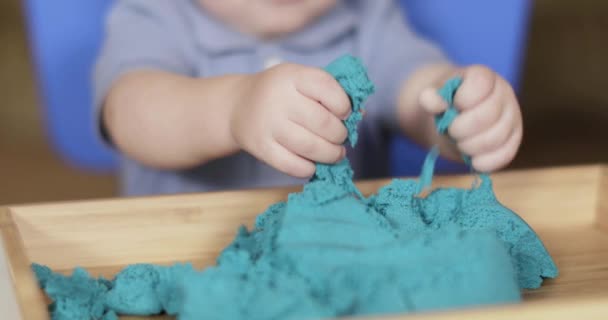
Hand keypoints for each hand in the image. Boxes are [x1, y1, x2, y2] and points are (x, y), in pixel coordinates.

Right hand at [229, 63, 350, 177]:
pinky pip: (293, 165)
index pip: (327, 88)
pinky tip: (313, 164)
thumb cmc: (282, 93)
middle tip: (340, 138)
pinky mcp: (261, 147)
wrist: (238, 106)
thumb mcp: (302, 81)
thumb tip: (360, 115)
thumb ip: (331, 93)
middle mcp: (278, 98)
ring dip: (331, 155)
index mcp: (292, 76)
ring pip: (311, 147)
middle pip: (323, 123)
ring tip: (335, 154)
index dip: (344, 104)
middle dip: (340, 135)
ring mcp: (268, 124)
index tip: (345, 113)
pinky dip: (309, 169)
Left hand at [419, 65, 522, 171]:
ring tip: (459, 143)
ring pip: (495, 138)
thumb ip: (430, 96)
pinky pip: (505, 155)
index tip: (451, 106)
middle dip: (461, 129)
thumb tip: (427, 98)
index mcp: (485, 77)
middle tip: (450, 131)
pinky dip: (484, 162)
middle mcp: (504, 93)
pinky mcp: (513, 140)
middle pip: (487, 116)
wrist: (456, 118)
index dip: (461, 100)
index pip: (480, 85)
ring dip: (469, 146)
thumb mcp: (435, 96)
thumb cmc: (447, 104)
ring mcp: (512, 117)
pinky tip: (471, 159)